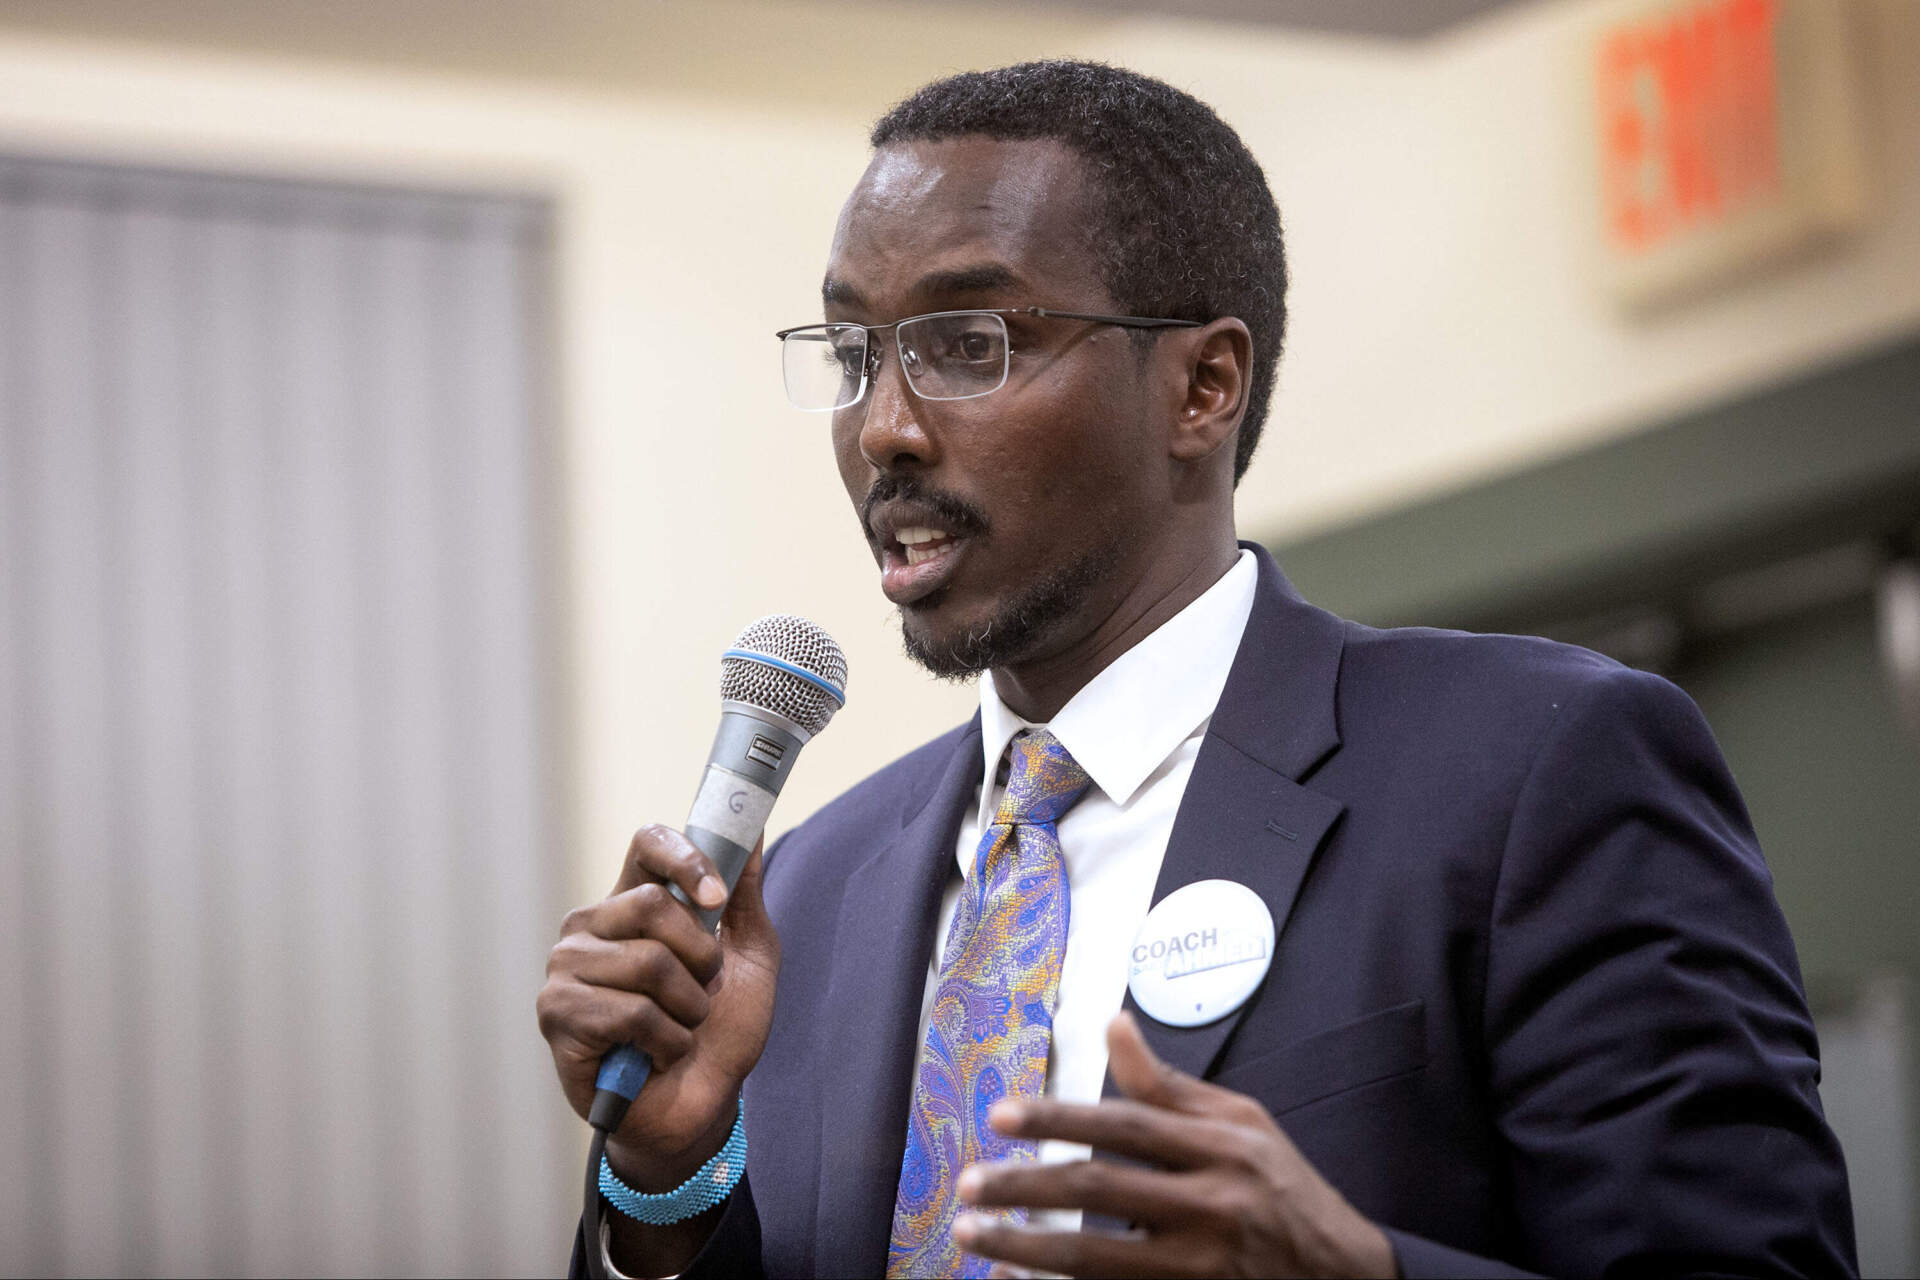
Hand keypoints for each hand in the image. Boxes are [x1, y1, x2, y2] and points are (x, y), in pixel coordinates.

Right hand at [535, 825, 779, 1184]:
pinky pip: (630, 1011)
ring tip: (680, 1030)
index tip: (717, 897)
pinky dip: (666, 1041)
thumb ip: (743, 898)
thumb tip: (753, 835)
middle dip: (700, 956)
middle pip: (652, 902)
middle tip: (702, 992)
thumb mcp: (748, 959)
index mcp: (633, 902)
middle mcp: (591, 926)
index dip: (685, 858)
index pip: (647, 842)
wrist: (701, 1107)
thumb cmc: (719, 1032)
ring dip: (688, 1007)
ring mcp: (567, 968)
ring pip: (647, 962)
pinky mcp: (557, 1013)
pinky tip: (656, 1055)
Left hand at [952, 1012, 1397, 1277]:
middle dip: (1025, 1186)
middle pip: (1100, 1190)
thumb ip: (1168, 1084)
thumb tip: (1113, 1025)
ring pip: (1096, 1258)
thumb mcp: (1242, 1123)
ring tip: (973, 1235)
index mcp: (1220, 1147)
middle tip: (967, 1184)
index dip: (1059, 1118)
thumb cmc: (1285, 1190)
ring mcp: (1201, 1267)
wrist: (1345, 1276)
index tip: (1001, 1116)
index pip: (1124, 1125)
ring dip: (1026, 1248)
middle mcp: (1211, 1205)